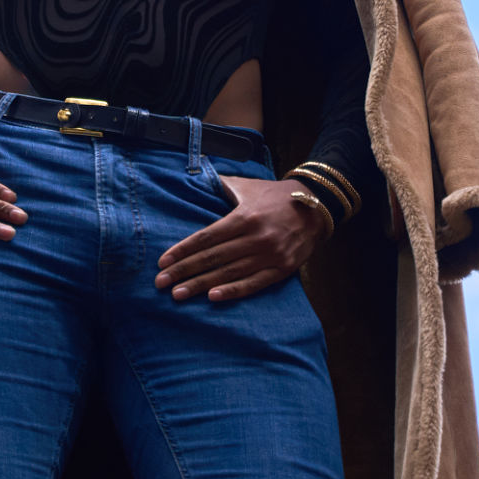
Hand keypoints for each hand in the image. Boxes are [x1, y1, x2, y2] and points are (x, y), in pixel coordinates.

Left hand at [156, 175, 330, 301]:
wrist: (318, 207)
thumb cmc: (275, 196)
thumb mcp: (247, 187)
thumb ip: (221, 186)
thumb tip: (193, 180)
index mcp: (245, 216)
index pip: (206, 237)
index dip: (183, 250)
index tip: (162, 262)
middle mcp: (256, 237)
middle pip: (213, 258)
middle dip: (184, 271)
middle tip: (160, 283)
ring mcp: (271, 255)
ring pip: (229, 273)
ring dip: (200, 285)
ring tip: (178, 294)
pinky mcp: (282, 269)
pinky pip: (254, 284)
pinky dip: (233, 292)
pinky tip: (212, 298)